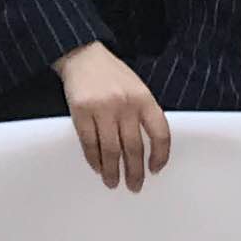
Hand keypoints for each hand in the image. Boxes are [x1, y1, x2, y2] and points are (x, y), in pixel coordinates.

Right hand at [57, 42, 170, 191]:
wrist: (83, 55)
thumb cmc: (112, 74)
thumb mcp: (136, 88)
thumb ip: (143, 113)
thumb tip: (147, 150)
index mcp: (144, 98)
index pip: (160, 133)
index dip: (160, 155)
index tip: (155, 169)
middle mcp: (125, 104)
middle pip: (134, 147)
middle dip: (135, 171)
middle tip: (134, 185)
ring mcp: (102, 108)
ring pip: (111, 150)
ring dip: (113, 171)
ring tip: (114, 182)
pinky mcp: (81, 112)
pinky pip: (89, 143)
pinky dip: (94, 159)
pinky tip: (98, 167)